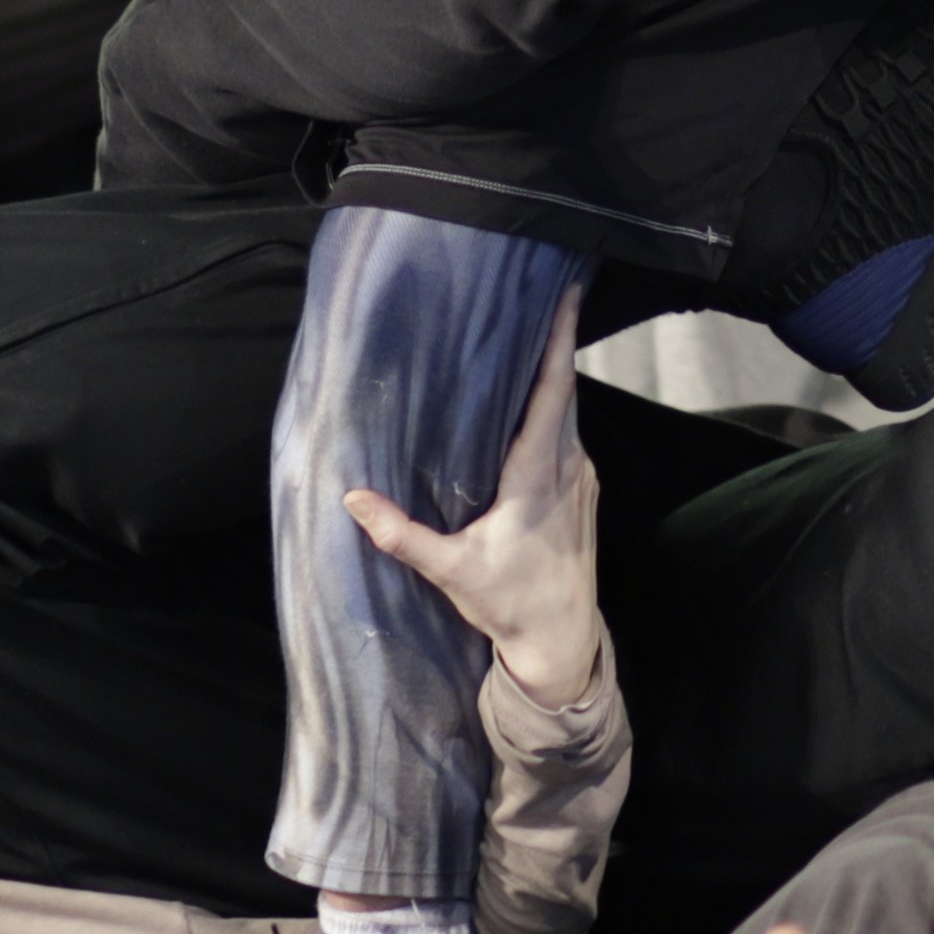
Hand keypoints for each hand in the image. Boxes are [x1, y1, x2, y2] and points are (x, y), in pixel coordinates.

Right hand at [347, 290, 602, 707]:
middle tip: (538, 296)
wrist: (562, 636)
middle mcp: (568, 466)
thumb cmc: (508, 601)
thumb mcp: (450, 571)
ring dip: (552, 374)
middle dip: (554, 343)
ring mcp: (581, 476)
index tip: (566, 300)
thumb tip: (351, 498)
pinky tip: (530, 397)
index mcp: (539, 476)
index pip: (554, 395)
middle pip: (564, 391)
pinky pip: (569, 432)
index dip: (559, 345)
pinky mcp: (582, 488)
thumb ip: (401, 535)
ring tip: (528, 334)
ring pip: (568, 412)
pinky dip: (554, 406)